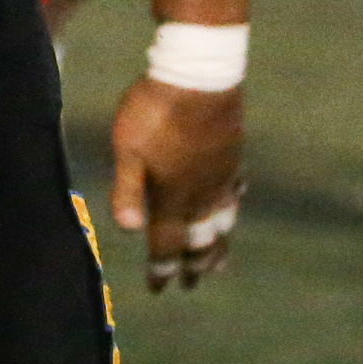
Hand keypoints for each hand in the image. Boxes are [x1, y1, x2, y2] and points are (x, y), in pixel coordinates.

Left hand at [109, 74, 244, 291]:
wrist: (198, 75)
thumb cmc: (154, 111)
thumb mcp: (128, 148)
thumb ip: (128, 189)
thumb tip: (128, 229)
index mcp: (173, 196)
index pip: (168, 243)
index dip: (163, 268)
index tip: (159, 288)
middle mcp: (201, 193)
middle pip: (200, 239)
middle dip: (194, 264)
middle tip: (192, 284)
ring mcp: (221, 174)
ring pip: (222, 219)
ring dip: (219, 244)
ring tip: (220, 263)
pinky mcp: (233, 154)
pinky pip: (235, 190)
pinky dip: (232, 205)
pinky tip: (234, 204)